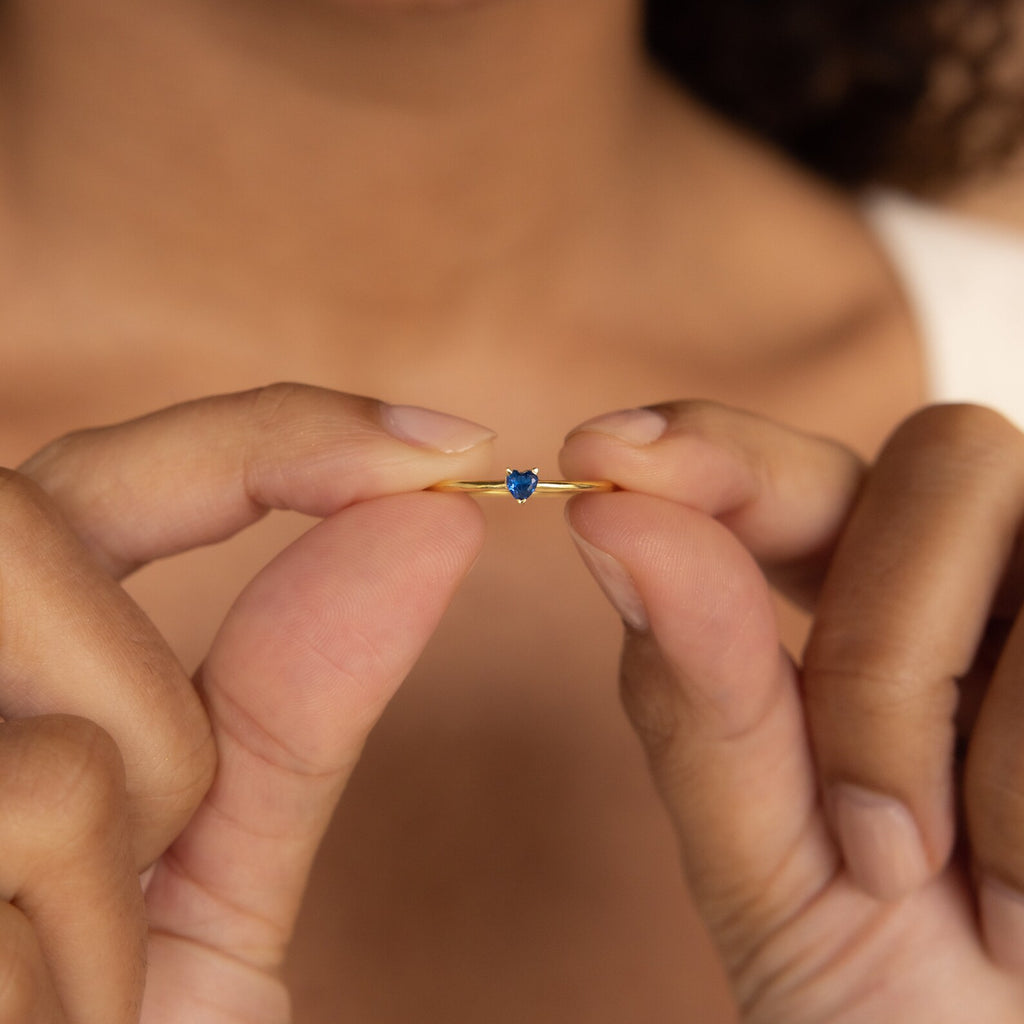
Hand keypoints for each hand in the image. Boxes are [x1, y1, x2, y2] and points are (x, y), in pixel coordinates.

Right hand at [2, 384, 493, 1022]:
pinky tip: (41, 1012)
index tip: (448, 448)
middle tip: (160, 852)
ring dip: (136, 854)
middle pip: (49, 541)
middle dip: (168, 717)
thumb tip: (430, 514)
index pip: (116, 475)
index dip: (283, 432)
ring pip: (78, 726)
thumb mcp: (201, 859)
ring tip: (76, 970)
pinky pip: (46, 815)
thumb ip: (292, 696)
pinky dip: (92, 956)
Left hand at [560, 402, 1023, 1022]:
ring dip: (941, 727)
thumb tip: (609, 514)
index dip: (706, 443)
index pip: (786, 466)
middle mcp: (988, 572)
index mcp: (873, 597)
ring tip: (954, 890)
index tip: (600, 452)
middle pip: (930, 462)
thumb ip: (697, 689)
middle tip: (873, 840)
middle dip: (878, 650)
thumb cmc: (888, 988)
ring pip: (1010, 525)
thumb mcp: (769, 855)